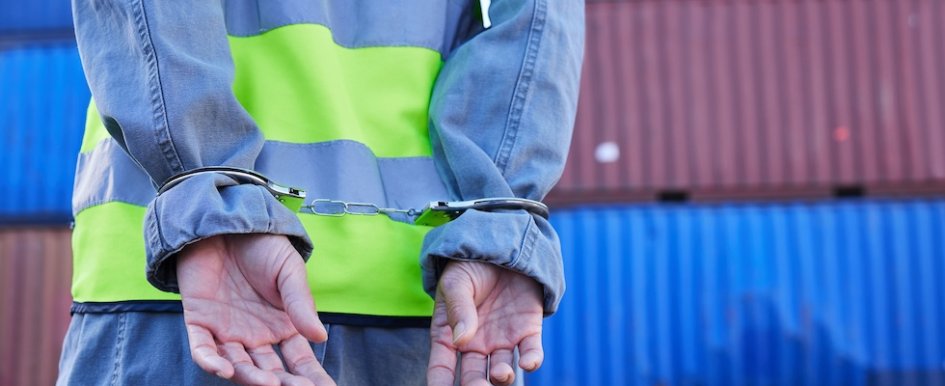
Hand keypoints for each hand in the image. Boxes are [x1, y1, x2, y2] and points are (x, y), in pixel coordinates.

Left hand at [177, 234, 335, 385]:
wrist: (225, 220)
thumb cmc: (261, 245)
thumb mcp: (288, 271)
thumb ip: (301, 303)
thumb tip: (321, 337)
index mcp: (282, 325)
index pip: (299, 360)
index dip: (311, 378)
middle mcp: (256, 335)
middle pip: (270, 371)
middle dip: (284, 384)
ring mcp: (227, 331)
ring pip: (238, 366)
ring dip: (250, 378)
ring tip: (268, 384)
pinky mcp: (199, 322)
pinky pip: (202, 349)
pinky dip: (211, 362)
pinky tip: (223, 369)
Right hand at [427, 261, 544, 385]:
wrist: (501, 244)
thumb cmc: (470, 265)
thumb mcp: (456, 282)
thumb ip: (458, 309)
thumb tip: (460, 340)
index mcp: (450, 334)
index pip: (442, 365)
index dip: (439, 382)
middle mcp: (476, 343)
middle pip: (474, 375)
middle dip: (475, 385)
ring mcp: (502, 339)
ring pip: (502, 370)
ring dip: (502, 377)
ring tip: (501, 373)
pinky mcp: (527, 330)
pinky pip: (530, 352)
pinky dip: (531, 361)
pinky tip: (528, 363)